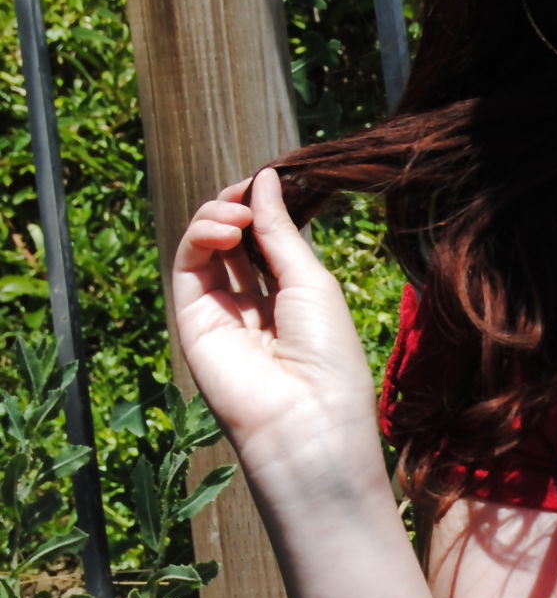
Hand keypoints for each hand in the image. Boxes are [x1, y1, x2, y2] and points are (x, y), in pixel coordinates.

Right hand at [171, 167, 387, 507]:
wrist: (305, 419)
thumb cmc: (327, 355)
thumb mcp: (311, 281)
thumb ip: (280, 230)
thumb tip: (264, 178)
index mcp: (292, 298)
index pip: (268, 239)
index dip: (266, 207)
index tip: (272, 180)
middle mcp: (254, 304)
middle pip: (235, 238)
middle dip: (241, 206)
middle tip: (249, 190)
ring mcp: (221, 312)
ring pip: (207, 245)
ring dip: (219, 215)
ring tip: (237, 216)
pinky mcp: (192, 319)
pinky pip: (188, 264)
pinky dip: (201, 234)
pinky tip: (226, 228)